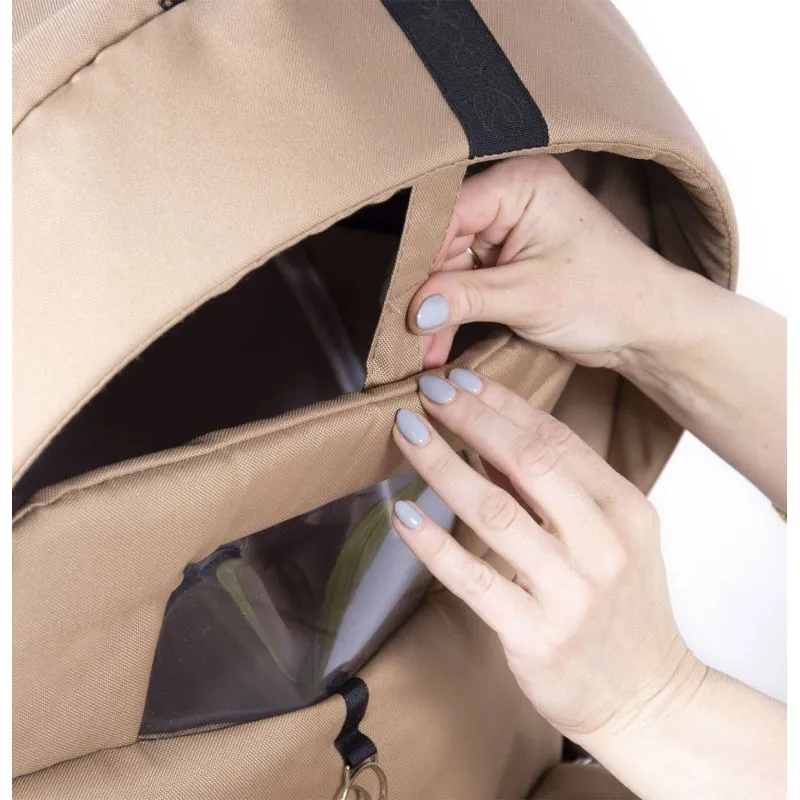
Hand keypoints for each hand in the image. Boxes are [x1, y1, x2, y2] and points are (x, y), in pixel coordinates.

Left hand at [390, 370, 704, 743]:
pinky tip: (403, 514)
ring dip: (443, 466)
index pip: (556, 439)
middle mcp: (603, 544)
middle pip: (528, 462)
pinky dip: (433, 543)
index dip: (502, 404)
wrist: (647, 700)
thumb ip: (557, 489)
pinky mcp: (536, 634)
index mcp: (624, 509)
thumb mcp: (610, 537)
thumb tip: (490, 437)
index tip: (461, 380)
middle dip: (472, 419)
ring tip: (407, 434)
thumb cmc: (621, 609)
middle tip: (428, 391)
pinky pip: (474, 578)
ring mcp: (571, 591)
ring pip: (495, 512)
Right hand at [411, 155, 683, 369]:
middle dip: (427, 295)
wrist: (649, 326)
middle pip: (445, 244)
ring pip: (452, 268)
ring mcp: (511, 231)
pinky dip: (456, 314)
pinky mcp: (512, 261)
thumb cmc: (609, 295)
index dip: (419, 262)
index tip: (400, 304)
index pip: (447, 214)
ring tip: (421, 353)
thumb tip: (414, 310)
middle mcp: (512, 199)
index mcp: (521, 185)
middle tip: (405, 337)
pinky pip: (469, 283)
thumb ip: (464, 298)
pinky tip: (439, 345)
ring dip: (438, 312)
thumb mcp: (528, 296)